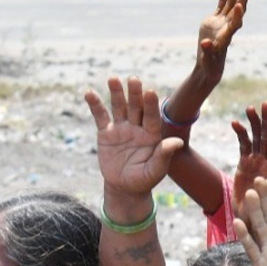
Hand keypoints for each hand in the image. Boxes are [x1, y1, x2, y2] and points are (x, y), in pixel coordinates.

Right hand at [87, 76, 181, 195]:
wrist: (125, 187)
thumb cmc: (145, 179)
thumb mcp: (156, 170)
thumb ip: (164, 155)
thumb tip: (177, 142)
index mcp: (152, 134)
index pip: (151, 116)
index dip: (151, 105)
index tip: (151, 91)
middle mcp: (138, 127)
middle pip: (136, 107)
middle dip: (135, 94)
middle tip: (134, 79)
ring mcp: (122, 128)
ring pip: (119, 107)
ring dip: (116, 93)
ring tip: (113, 78)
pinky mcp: (106, 133)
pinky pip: (100, 116)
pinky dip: (95, 105)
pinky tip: (89, 92)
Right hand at [197, 0, 252, 77]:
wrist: (209, 64)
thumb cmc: (210, 64)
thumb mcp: (208, 59)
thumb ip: (207, 51)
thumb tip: (205, 43)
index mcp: (227, 36)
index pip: (235, 23)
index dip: (238, 15)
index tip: (241, 5)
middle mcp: (228, 26)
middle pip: (238, 8)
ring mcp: (222, 22)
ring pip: (231, 3)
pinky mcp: (215, 21)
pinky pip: (221, 6)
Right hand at [231, 102, 266, 216]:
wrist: (248, 214)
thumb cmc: (263, 210)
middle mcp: (266, 161)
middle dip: (266, 121)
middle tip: (265, 104)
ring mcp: (256, 160)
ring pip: (256, 137)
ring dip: (254, 123)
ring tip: (250, 108)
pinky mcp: (244, 162)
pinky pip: (243, 144)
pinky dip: (240, 134)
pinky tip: (236, 123)